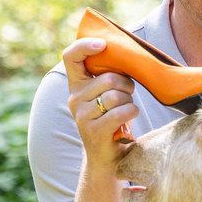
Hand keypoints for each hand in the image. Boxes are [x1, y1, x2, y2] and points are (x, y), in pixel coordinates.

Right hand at [63, 37, 138, 166]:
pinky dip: (131, 112)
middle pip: (108, 78)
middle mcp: (75, 98)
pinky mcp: (93, 131)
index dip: (84, 45)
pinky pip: (121, 112)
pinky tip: (129, 117)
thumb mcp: (106, 93)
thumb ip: (109, 74)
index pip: (70, 56)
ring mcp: (82, 116)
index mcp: (77, 85)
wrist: (106, 157)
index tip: (102, 44)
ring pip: (116, 96)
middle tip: (126, 96)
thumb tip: (128, 52)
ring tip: (125, 110)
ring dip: (129, 102)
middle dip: (126, 86)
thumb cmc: (112, 118)